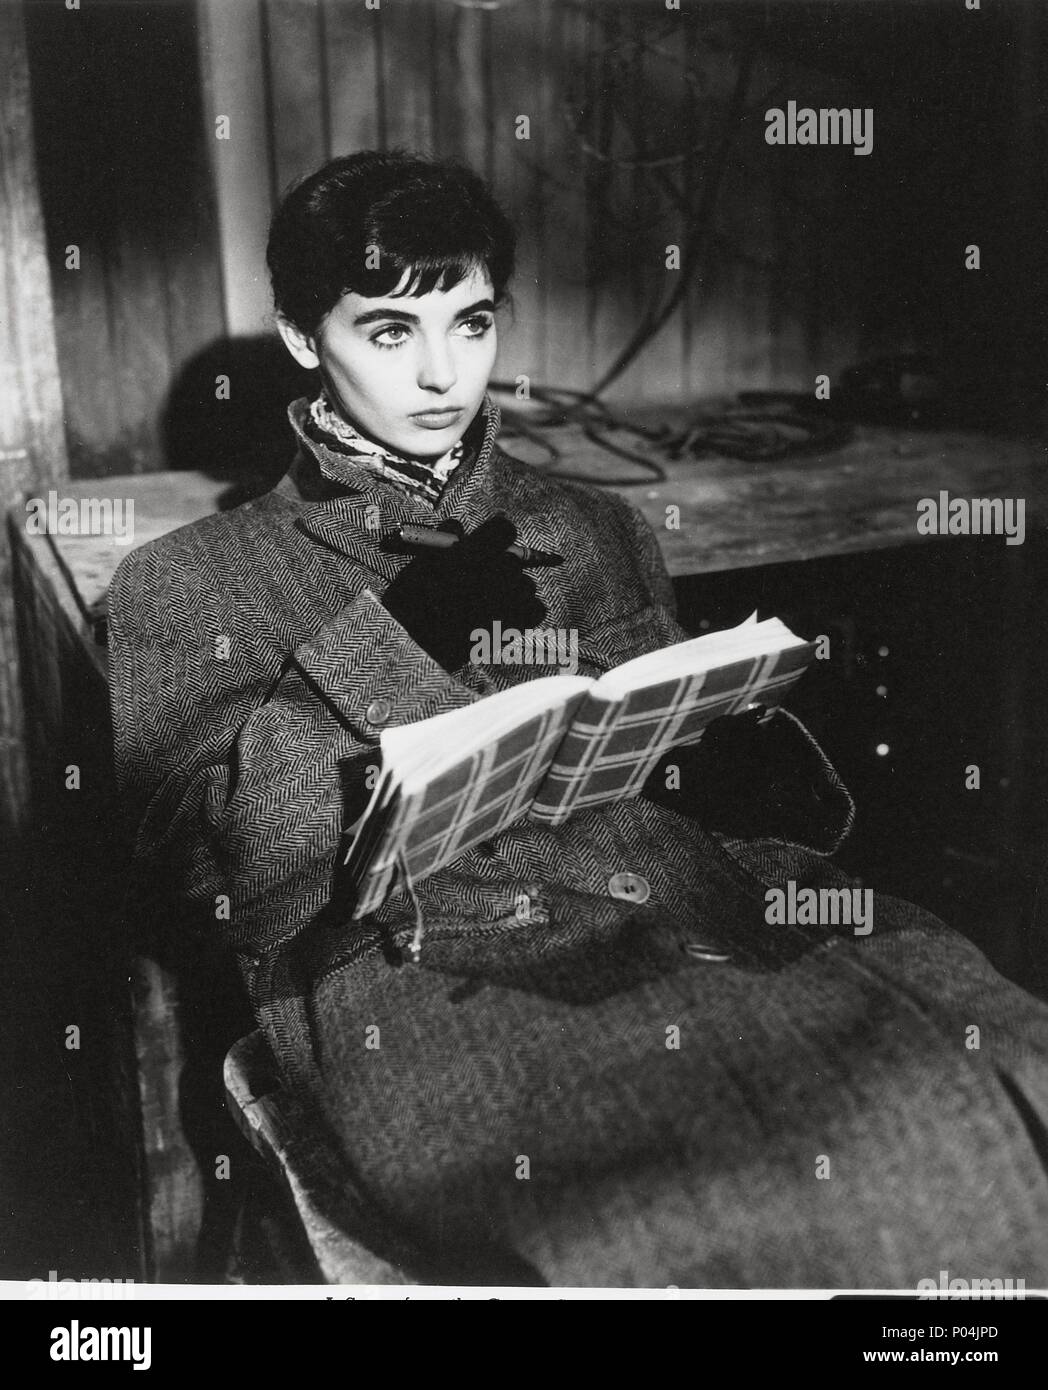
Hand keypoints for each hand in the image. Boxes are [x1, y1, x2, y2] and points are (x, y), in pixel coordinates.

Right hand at [381, 515, 547, 671]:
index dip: (495, 535)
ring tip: (489, 603)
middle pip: (514, 560)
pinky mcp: (518, 625)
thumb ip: (444, 541)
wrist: (418, 649)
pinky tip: (503, 617)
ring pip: (527, 585)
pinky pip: (537, 609)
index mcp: (475, 552)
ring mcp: (511, 600)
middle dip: (499, 565)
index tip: (488, 543)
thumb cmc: (412, 602)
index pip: (505, 529)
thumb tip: (459, 527)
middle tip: (480, 580)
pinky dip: (525, 612)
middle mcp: (498, 573)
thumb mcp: (419, 564)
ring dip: (512, 590)